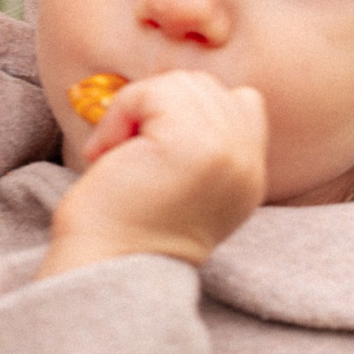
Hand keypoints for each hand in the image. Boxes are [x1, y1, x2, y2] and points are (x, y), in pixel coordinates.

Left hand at [43, 70, 265, 275]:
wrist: (105, 270)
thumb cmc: (120, 230)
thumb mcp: (180, 185)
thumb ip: (202, 143)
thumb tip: (174, 95)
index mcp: (249, 177)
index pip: (243, 101)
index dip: (187, 110)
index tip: (151, 149)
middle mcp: (248, 165)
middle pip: (207, 86)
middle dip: (157, 106)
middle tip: (124, 151)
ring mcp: (227, 152)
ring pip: (181, 83)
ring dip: (135, 108)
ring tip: (116, 152)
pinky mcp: (195, 145)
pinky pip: (153, 91)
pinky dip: (120, 112)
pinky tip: (106, 153)